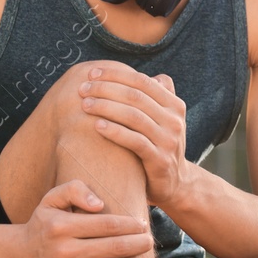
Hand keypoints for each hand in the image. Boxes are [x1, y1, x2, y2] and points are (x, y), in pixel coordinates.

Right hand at [7, 180, 154, 257]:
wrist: (15, 257)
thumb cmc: (42, 225)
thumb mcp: (51, 199)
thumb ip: (75, 190)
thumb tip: (100, 204)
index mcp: (63, 226)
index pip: (108, 224)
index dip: (130, 225)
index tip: (142, 225)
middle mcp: (64, 252)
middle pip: (114, 248)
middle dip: (139, 245)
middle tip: (150, 242)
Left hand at [77, 63, 189, 206]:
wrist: (174, 183)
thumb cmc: (159, 146)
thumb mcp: (163, 119)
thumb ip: (157, 98)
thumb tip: (152, 75)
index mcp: (175, 105)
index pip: (142, 81)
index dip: (116, 74)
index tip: (92, 73)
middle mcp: (175, 120)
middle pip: (136, 96)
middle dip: (106, 89)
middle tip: (83, 89)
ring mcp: (169, 140)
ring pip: (134, 116)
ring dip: (106, 107)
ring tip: (85, 105)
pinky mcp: (160, 160)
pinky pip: (135, 141)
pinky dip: (115, 131)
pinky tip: (96, 126)